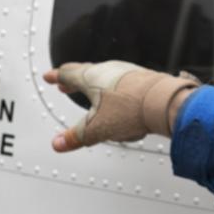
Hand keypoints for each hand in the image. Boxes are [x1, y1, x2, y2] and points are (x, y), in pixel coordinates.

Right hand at [42, 61, 199, 151]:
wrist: (163, 102)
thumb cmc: (130, 110)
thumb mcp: (96, 128)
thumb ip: (76, 136)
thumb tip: (58, 143)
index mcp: (91, 77)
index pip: (68, 73)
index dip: (57, 76)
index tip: (50, 77)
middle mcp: (109, 70)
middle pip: (86, 73)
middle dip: (74, 81)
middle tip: (65, 85)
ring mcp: (127, 72)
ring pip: (105, 78)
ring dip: (95, 86)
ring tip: (93, 96)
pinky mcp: (143, 78)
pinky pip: (124, 84)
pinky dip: (115, 92)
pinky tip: (121, 102)